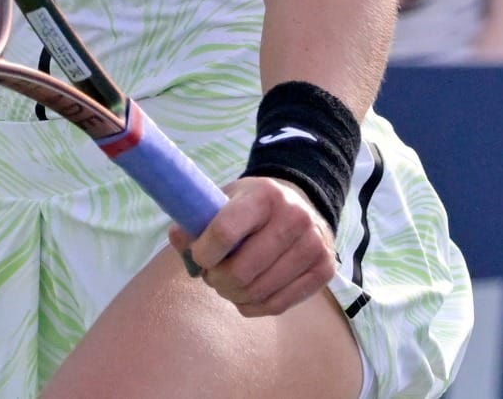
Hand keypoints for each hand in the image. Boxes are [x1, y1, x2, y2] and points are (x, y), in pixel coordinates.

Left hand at [170, 176, 336, 318]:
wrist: (302, 205)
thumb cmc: (253, 206)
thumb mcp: (225, 199)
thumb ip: (198, 218)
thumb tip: (178, 239)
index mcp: (264, 195)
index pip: (225, 231)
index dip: (203, 252)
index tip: (198, 257)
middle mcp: (294, 217)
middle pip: (242, 270)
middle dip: (217, 280)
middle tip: (211, 276)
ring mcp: (313, 245)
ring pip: (259, 292)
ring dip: (233, 296)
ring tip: (227, 285)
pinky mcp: (323, 269)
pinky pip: (278, 305)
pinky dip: (253, 307)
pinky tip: (245, 297)